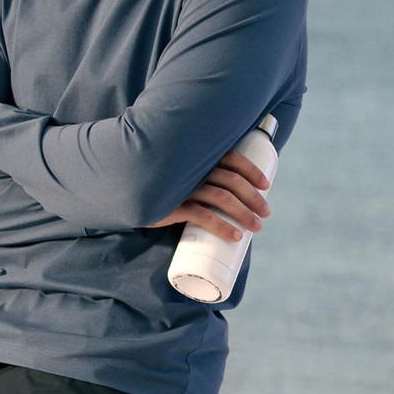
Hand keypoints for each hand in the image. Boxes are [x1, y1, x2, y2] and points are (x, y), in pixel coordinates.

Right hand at [148, 150, 270, 241]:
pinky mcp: (172, 205)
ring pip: (222, 198)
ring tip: (256, 227)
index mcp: (198, 156)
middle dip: (254, 197)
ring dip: (244, 214)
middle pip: (232, 180)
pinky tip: (235, 236)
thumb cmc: (161, 185)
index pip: (232, 158)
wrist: (127, 192)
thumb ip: (200, 173)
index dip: (251, 170)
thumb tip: (232, 192)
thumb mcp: (182, 173)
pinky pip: (203, 216)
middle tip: (265, 213)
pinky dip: (222, 226)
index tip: (265, 185)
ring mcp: (183, 186)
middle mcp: (192, 168)